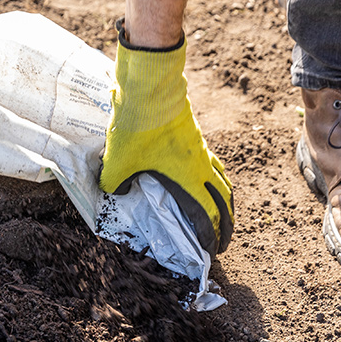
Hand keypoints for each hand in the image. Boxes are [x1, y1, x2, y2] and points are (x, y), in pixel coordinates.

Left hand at [99, 26, 233, 256]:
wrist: (150, 89)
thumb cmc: (136, 127)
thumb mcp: (118, 161)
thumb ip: (114, 183)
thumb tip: (116, 194)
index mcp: (186, 178)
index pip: (206, 215)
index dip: (211, 236)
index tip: (211, 252)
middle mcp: (200, 166)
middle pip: (222, 202)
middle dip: (225, 225)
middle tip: (223, 242)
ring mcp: (201, 151)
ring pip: (222, 182)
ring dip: (226, 203)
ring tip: (226, 216)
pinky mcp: (197, 138)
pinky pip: (214, 164)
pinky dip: (218, 179)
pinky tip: (211, 180)